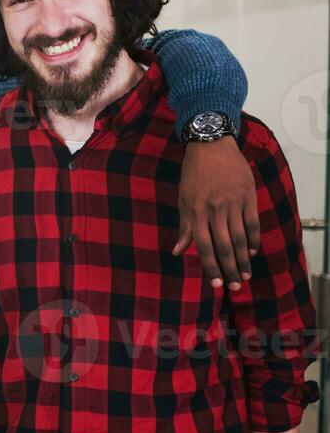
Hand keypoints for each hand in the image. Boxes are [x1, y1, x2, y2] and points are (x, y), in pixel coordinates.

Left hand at [172, 137, 258, 290]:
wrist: (211, 145)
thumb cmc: (193, 174)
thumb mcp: (183, 199)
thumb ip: (184, 227)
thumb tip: (178, 252)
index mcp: (196, 212)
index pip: (204, 246)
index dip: (211, 267)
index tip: (217, 284)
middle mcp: (215, 210)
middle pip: (225, 246)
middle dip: (230, 269)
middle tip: (235, 287)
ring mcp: (233, 203)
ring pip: (240, 238)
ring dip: (243, 260)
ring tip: (245, 276)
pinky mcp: (248, 196)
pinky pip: (252, 223)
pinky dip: (253, 239)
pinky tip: (252, 252)